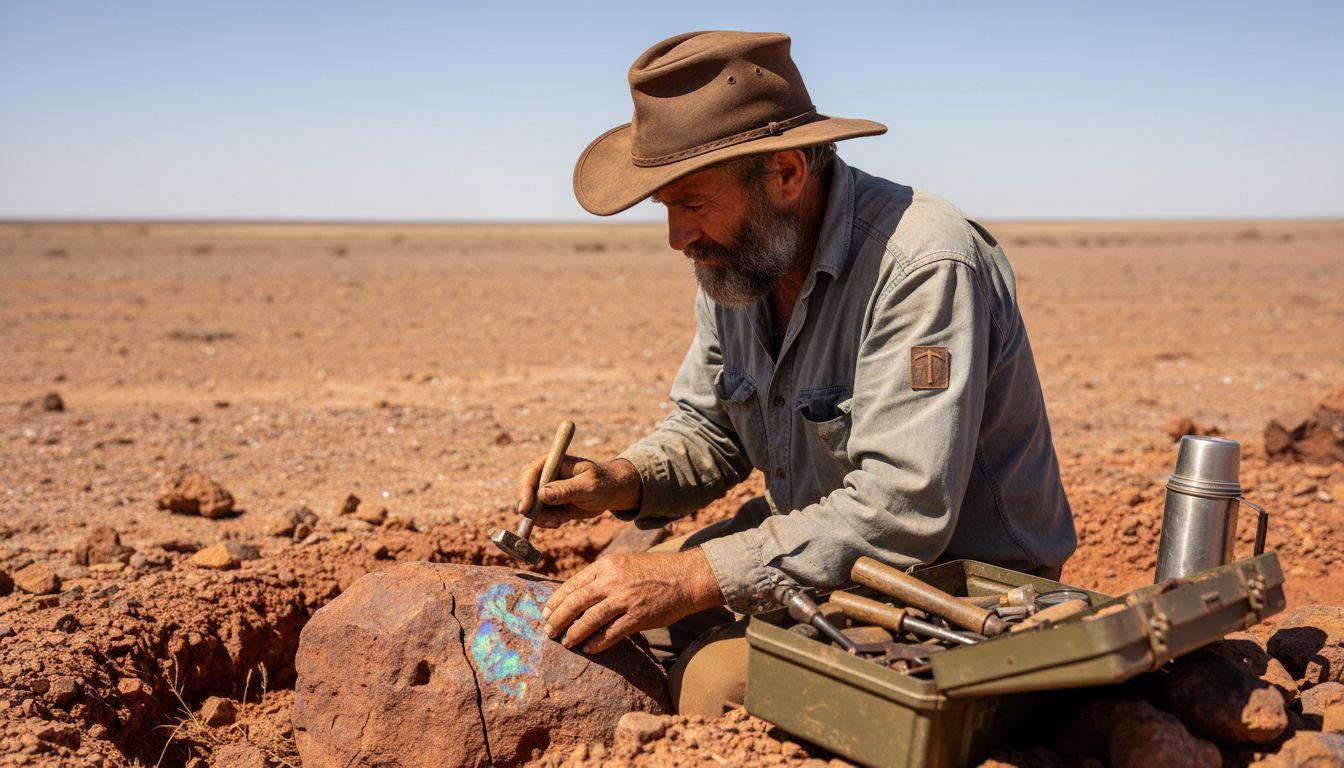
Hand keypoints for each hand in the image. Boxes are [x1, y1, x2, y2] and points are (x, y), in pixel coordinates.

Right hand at [514, 455, 641, 528]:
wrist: (612, 492)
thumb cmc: (603, 483)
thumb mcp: (588, 486)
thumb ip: (566, 489)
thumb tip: (542, 494)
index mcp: (553, 462)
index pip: (529, 474)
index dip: (524, 491)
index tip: (525, 510)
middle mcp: (545, 474)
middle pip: (524, 490)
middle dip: (531, 509)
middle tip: (550, 521)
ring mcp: (546, 489)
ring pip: (530, 507)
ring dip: (543, 518)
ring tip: (564, 519)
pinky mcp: (550, 503)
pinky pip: (539, 516)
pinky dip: (548, 521)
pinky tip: (564, 519)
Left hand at [542, 549, 724, 653]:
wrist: (687, 577)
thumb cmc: (656, 571)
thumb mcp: (625, 563)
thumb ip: (603, 576)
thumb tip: (579, 594)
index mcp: (607, 565)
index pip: (572, 584)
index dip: (555, 601)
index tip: (545, 612)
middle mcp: (612, 580)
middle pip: (575, 602)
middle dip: (558, 619)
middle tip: (548, 631)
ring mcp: (625, 599)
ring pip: (589, 619)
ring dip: (574, 633)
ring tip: (566, 642)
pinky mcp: (638, 617)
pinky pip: (610, 633)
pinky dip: (597, 643)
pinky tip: (589, 649)